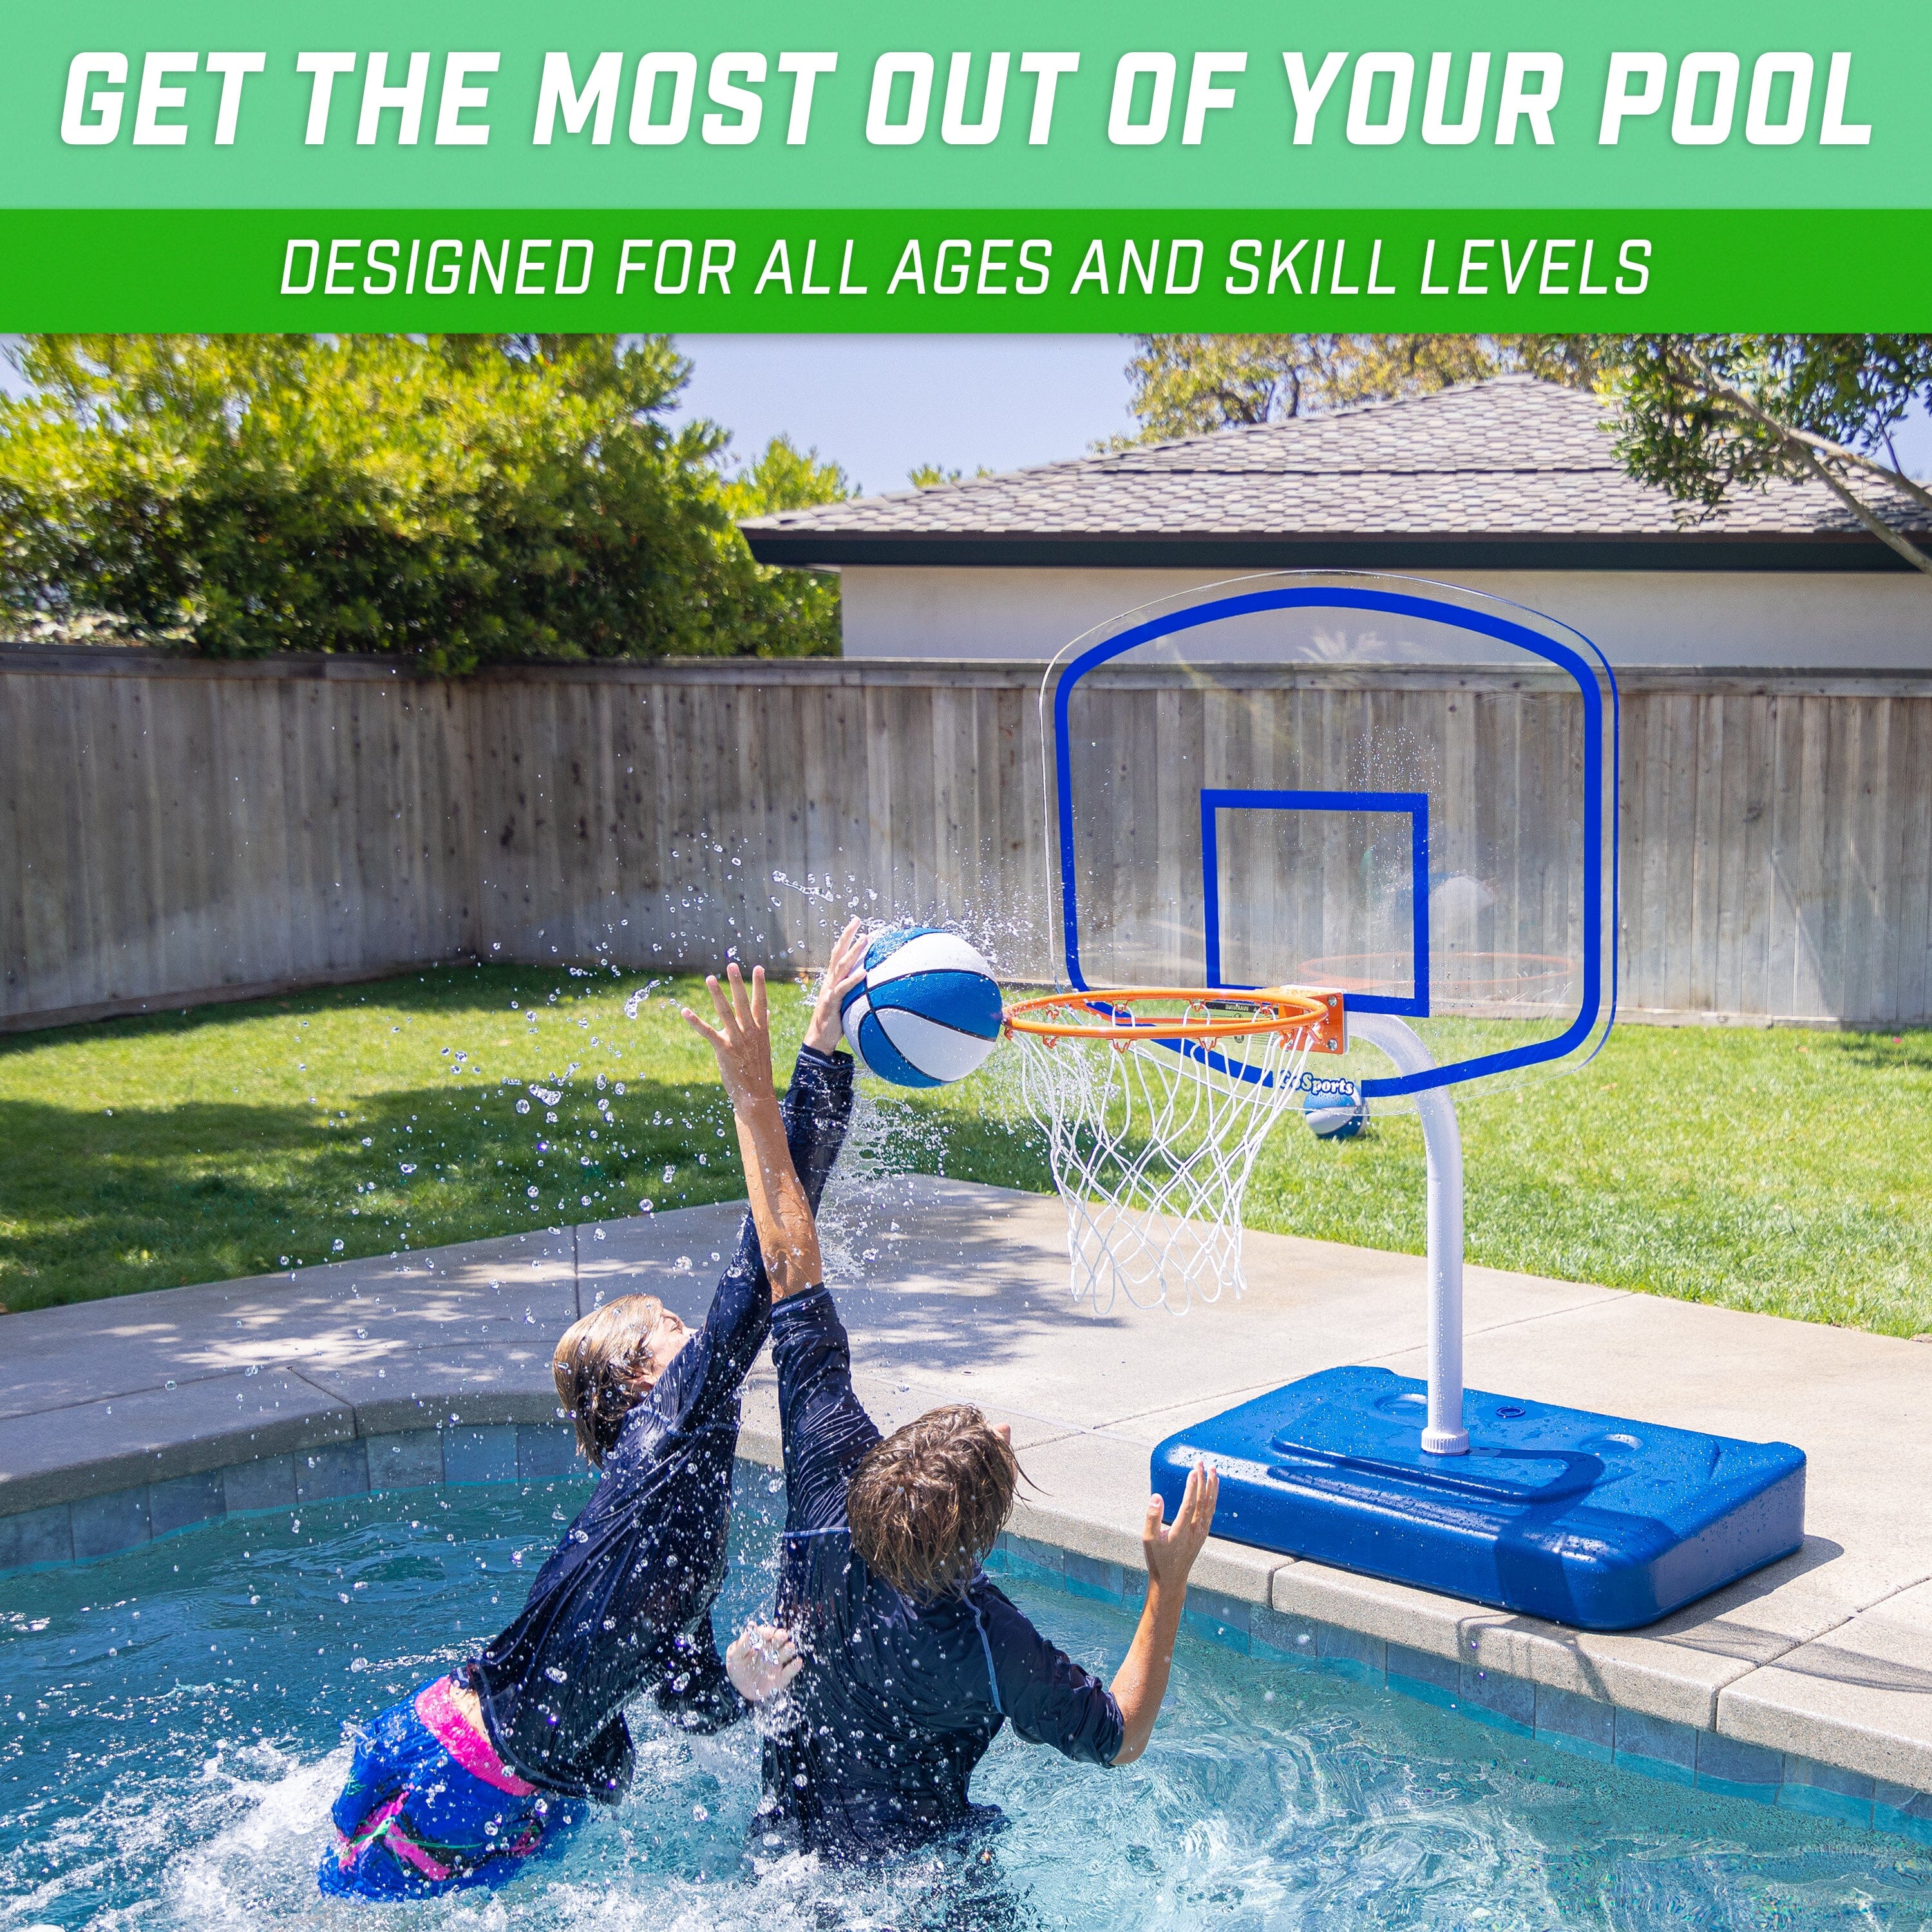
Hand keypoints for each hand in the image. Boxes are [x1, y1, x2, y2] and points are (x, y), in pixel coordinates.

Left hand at [682, 963, 774, 1114]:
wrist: (756, 1095)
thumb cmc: (758, 1072)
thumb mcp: (763, 1047)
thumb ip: (763, 1027)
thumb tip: (767, 1012)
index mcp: (761, 1030)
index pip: (762, 1003)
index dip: (759, 985)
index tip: (758, 968)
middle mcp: (750, 1032)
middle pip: (743, 1002)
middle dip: (737, 983)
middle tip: (731, 965)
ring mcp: (737, 1040)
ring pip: (725, 1012)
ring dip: (717, 994)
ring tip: (709, 978)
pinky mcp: (724, 1049)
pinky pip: (707, 1032)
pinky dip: (695, 1021)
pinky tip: (685, 1011)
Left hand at [726, 1622, 802, 1704]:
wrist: (739, 1690)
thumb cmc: (737, 1668)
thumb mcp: (734, 1656)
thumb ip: (742, 1643)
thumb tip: (751, 1627)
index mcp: (760, 1642)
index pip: (766, 1632)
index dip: (767, 1631)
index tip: (767, 1634)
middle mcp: (771, 1649)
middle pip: (779, 1639)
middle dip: (781, 1636)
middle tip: (781, 1636)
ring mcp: (777, 1663)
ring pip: (786, 1652)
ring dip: (789, 1649)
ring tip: (790, 1647)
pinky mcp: (781, 1677)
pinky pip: (789, 1671)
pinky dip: (794, 1667)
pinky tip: (797, 1662)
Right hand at [805, 918, 869, 1055]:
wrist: (819, 1040)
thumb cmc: (835, 1022)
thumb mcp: (847, 1003)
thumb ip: (855, 992)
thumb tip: (873, 986)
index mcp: (833, 979)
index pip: (838, 953)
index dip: (845, 938)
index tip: (856, 923)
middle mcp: (830, 981)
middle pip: (837, 952)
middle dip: (847, 935)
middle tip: (857, 920)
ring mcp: (830, 990)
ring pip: (841, 966)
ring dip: (854, 951)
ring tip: (866, 939)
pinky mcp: (832, 1002)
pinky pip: (844, 988)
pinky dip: (854, 979)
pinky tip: (865, 972)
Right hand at [1142, 1461, 1218, 1595]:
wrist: (1171, 1578)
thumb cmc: (1158, 1559)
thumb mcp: (1148, 1539)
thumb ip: (1152, 1517)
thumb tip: (1157, 1497)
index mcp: (1181, 1531)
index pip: (1189, 1504)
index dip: (1192, 1487)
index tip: (1193, 1470)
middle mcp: (1195, 1531)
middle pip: (1202, 1501)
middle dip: (1202, 1480)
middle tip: (1200, 1462)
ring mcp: (1201, 1532)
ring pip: (1210, 1505)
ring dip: (1212, 1486)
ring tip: (1213, 1470)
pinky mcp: (1203, 1534)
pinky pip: (1211, 1512)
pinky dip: (1214, 1498)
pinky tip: (1213, 1489)